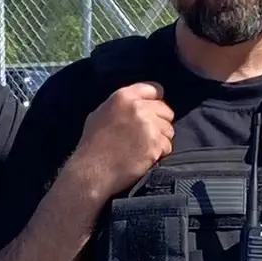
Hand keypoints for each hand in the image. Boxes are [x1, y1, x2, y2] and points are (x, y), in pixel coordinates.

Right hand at [70, 82, 174, 201]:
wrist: (92, 171)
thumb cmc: (93, 145)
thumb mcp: (100, 114)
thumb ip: (121, 105)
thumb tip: (138, 102)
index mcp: (123, 97)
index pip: (154, 89)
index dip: (157, 101)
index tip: (155, 111)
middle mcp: (138, 108)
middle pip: (165, 110)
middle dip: (160, 122)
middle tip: (148, 135)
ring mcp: (148, 126)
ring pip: (169, 129)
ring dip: (161, 139)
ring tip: (144, 147)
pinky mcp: (155, 145)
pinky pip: (167, 146)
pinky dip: (159, 153)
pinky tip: (145, 157)